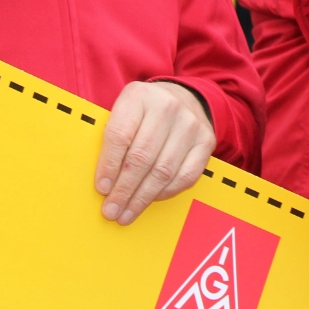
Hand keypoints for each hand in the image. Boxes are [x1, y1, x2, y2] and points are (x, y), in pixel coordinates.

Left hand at [94, 81, 214, 225]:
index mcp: (138, 96)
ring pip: (163, 171)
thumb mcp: (123, 111)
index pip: (119, 136)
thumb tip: (103, 181)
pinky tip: (151, 200)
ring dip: (142, 198)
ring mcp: (190, 124)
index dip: (109, 166)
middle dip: (124, 190)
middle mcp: (167, 106)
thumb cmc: (144, 111)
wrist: (182, 97)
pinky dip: (165, 193)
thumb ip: (111, 137)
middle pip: (141, 157)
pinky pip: (185, 176)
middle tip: (112, 211)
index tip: (102, 189)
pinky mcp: (206, 141)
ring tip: (127, 213)